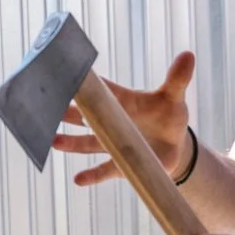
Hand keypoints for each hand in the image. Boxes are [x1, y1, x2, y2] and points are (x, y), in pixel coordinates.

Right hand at [49, 51, 196, 187]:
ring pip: (87, 143)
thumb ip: (177, 78)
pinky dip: (93, 175)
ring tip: (53, 141)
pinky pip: (104, 170)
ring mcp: (114, 143)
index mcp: (123, 101)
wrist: (174, 145)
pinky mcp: (121, 163)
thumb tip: (189, 55)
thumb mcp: (174, 97)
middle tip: (46, 106)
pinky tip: (79, 179)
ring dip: (71, 142)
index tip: (66, 75)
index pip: (101, 90)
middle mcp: (113, 121)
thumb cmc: (169, 115)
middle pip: (85, 115)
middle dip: (67, 111)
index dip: (86, 84)